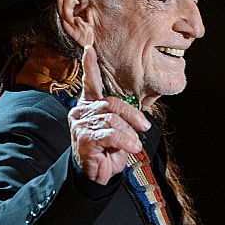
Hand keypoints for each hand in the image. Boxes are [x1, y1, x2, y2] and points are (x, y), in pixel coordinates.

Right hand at [68, 46, 149, 183]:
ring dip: (128, 133)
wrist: (96, 175)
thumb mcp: (119, 130)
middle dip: (132, 115)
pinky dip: (125, 141)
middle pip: (112, 103)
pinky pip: (110, 134)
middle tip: (144, 127)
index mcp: (89, 105)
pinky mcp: (83, 138)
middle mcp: (81, 111)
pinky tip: (131, 148)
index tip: (89, 48)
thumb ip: (122, 116)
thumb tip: (137, 116)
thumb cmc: (108, 151)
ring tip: (133, 144)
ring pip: (112, 119)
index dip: (90, 66)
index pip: (89, 82)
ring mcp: (80, 124)